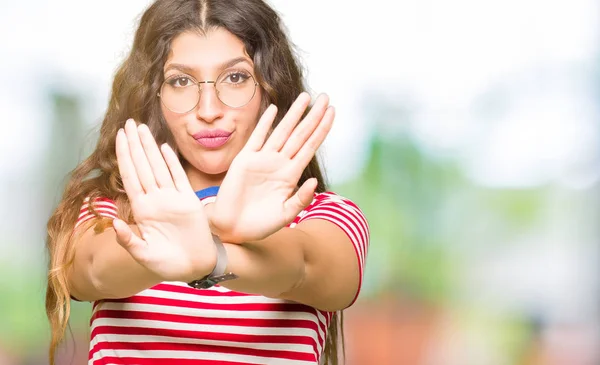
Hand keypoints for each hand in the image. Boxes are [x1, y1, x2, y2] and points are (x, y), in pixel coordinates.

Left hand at [113, 119, 215, 282]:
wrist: (195, 266)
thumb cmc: (168, 264)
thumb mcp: (144, 256)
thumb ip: (129, 240)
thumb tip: (114, 223)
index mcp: (142, 210)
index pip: (130, 177)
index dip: (124, 157)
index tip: (119, 138)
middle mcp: (155, 199)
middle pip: (142, 166)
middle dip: (135, 144)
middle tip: (129, 122)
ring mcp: (172, 198)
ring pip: (158, 167)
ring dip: (150, 147)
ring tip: (142, 128)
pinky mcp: (189, 200)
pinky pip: (179, 177)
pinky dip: (172, 162)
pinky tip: (164, 147)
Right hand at [209, 92, 334, 242]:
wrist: (233, 228)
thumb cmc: (260, 224)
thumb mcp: (286, 214)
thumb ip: (301, 199)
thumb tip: (314, 181)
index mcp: (291, 175)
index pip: (310, 146)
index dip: (322, 129)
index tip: (333, 112)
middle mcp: (279, 163)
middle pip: (300, 134)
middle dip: (313, 116)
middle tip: (326, 97)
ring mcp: (262, 160)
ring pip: (282, 132)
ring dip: (294, 114)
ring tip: (306, 97)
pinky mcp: (245, 160)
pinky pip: (257, 138)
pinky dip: (265, 124)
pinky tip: (274, 110)